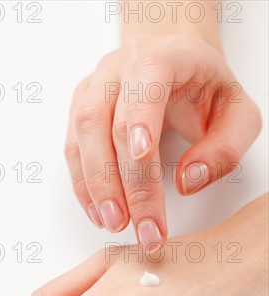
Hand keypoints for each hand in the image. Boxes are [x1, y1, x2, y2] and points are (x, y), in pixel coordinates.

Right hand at [65, 34, 260, 246]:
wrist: (176, 64)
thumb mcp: (238, 116)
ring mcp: (95, 87)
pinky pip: (72, 149)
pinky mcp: (80, 109)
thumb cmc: (207, 91)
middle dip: (121, 180)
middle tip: (136, 224)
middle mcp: (120, 67)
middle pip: (107, 121)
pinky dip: (84, 185)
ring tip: (115, 223)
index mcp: (164, 56)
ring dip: (96, 186)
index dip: (140, 119)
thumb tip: (187, 182)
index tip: (143, 157)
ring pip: (83, 136)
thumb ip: (225, 149)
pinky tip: (100, 212)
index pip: (145, 81)